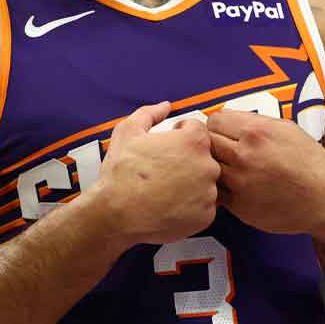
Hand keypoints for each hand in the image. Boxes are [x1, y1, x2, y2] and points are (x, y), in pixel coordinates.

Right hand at [91, 101, 220, 245]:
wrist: (115, 214)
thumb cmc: (121, 173)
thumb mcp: (128, 131)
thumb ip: (150, 113)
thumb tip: (165, 106)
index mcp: (193, 141)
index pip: (196, 130)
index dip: (179, 135)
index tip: (166, 147)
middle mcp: (207, 166)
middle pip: (203, 157)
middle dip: (186, 161)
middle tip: (162, 170)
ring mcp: (208, 193)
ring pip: (204, 183)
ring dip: (189, 184)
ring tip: (164, 189)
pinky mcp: (205, 216)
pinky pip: (202, 207)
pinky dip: (190, 207)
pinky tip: (169, 205)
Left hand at [206, 108, 324, 235]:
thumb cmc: (310, 164)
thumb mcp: (287, 129)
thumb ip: (254, 121)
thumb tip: (228, 119)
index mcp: (256, 132)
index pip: (214, 120)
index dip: (219, 126)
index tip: (225, 132)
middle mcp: (244, 155)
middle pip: (206, 142)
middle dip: (214, 144)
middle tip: (227, 151)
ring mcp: (239, 182)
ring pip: (208, 167)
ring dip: (216, 166)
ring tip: (232, 168)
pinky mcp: (238, 205)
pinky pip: (216, 191)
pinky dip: (221, 188)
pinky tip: (237, 186)